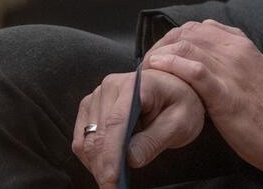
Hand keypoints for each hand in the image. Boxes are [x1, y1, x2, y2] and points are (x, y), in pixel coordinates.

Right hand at [72, 68, 204, 187]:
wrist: (175, 88)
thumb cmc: (180, 101)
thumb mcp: (179, 122)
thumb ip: (154, 140)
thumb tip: (130, 159)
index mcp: (136, 84)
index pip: (117, 122)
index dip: (111, 155)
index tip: (112, 181)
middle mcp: (112, 86)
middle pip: (99, 134)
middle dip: (105, 167)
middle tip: (115, 188)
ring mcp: (98, 96)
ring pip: (87, 140)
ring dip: (97, 165)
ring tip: (115, 179)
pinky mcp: (90, 107)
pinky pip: (82, 139)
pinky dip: (92, 157)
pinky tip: (108, 166)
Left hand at [142, 20, 262, 177]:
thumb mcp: (260, 69)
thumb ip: (239, 57)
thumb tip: (217, 52)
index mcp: (243, 45)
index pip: (202, 27)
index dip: (177, 37)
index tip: (165, 53)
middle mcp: (236, 51)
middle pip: (189, 33)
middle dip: (164, 44)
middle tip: (150, 63)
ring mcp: (230, 70)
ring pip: (188, 46)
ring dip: (162, 55)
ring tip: (149, 69)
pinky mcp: (224, 94)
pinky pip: (194, 71)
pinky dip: (173, 65)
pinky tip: (157, 68)